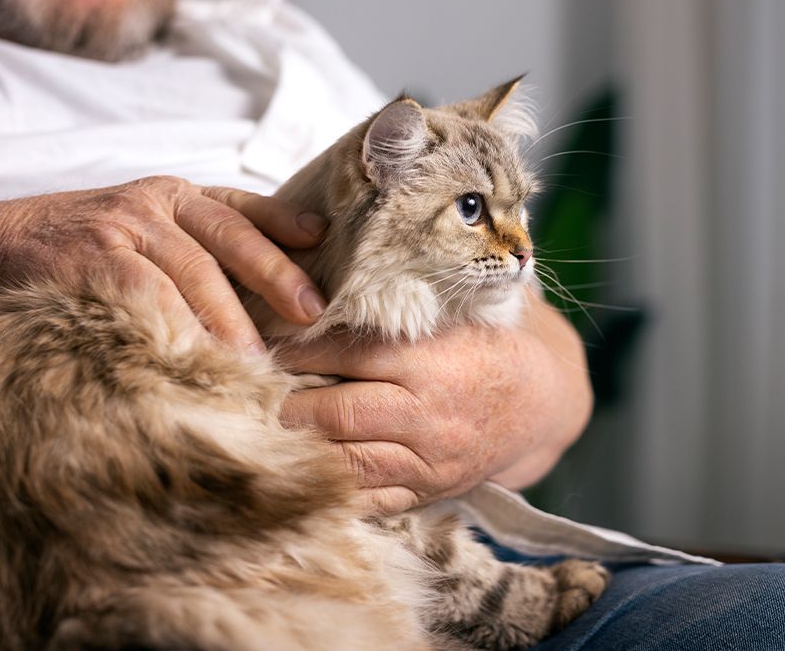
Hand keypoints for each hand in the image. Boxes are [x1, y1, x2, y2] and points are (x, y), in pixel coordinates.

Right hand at [0, 176, 326, 352]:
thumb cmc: (77, 261)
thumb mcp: (138, 241)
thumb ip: (193, 259)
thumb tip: (266, 310)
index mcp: (171, 197)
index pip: (239, 208)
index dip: (284, 223)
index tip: (321, 241)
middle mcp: (151, 204)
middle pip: (229, 241)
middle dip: (276, 278)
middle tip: (312, 317)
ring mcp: (119, 228)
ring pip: (193, 274)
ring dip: (231, 321)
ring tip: (263, 361)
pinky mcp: (89, 261)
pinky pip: (147, 301)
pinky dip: (178, 333)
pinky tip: (202, 362)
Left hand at [279, 292, 592, 513]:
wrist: (542, 402)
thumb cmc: (486, 346)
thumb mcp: (452, 314)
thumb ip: (396, 305)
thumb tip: (320, 285)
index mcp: (429, 360)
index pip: (345, 353)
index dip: (294, 348)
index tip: (258, 340)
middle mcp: (426, 413)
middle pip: (336, 412)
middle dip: (284, 404)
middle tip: (242, 394)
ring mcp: (427, 459)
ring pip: (346, 462)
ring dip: (299, 449)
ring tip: (260, 433)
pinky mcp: (428, 490)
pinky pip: (370, 499)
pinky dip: (330, 489)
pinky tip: (296, 473)